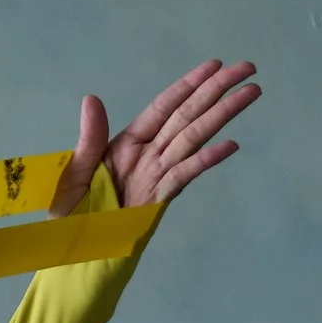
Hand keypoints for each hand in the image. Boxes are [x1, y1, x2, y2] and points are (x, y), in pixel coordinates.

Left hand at [51, 60, 259, 213]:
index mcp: (126, 145)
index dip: (189, 85)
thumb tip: (91, 98)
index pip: (164, 107)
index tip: (215, 65)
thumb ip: (89, 138)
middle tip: (248, 69)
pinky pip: (184, 176)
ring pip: (194, 139)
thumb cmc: (70, 218)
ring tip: (251, 93)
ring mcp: (156, 177)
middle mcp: (147, 157)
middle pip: (187, 116)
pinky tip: (231, 144)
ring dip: (222, 115)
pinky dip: (207, 160)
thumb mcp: (72, 174)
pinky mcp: (158, 201)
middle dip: (216, 91)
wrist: (72, 256)